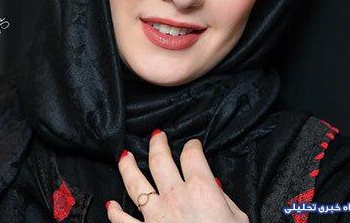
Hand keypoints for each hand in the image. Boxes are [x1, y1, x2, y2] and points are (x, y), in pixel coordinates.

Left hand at [105, 129, 249, 222]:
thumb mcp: (238, 219)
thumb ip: (225, 200)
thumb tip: (214, 187)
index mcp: (201, 189)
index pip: (192, 156)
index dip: (192, 146)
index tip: (192, 145)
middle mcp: (175, 196)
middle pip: (160, 160)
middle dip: (157, 144)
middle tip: (157, 135)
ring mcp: (156, 215)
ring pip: (136, 184)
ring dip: (128, 167)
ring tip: (124, 155)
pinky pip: (124, 222)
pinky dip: (115, 213)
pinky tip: (111, 206)